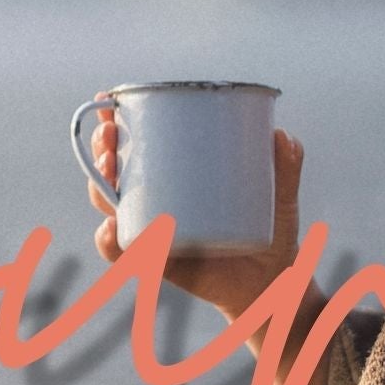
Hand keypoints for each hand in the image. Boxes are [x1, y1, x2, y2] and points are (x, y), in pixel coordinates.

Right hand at [87, 105, 316, 323]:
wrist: (276, 285)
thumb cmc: (273, 232)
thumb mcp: (281, 196)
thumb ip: (285, 167)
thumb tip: (281, 137)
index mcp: (178, 176)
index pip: (138, 144)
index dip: (116, 121)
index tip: (109, 99)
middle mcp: (158, 202)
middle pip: (113, 171)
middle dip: (101, 148)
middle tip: (110, 135)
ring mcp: (155, 231)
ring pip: (110, 206)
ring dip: (99, 187)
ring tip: (109, 172)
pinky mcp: (159, 262)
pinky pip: (126, 253)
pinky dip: (111, 242)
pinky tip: (111, 229)